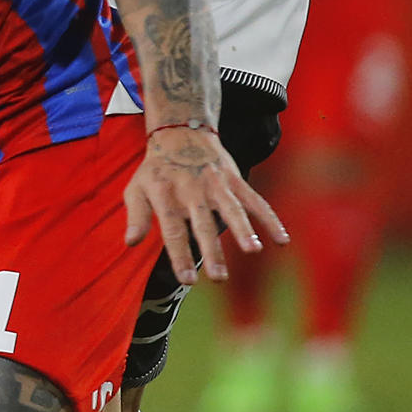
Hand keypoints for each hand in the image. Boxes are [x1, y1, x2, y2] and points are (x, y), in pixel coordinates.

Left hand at [123, 126, 286, 283]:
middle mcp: (191, 189)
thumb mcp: (136, 188)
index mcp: (166, 194)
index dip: (179, 254)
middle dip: (211, 250)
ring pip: (231, 209)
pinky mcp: (234, 179)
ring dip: (242, 230)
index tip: (188, 280)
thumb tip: (130, 243)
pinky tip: (282, 239)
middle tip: (218, 277)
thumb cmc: (157, 169)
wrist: (180, 131)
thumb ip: (136, 216)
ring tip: (252, 251)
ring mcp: (215, 183)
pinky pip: (254, 200)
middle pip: (202, 223)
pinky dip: (269, 219)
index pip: (172, 228)